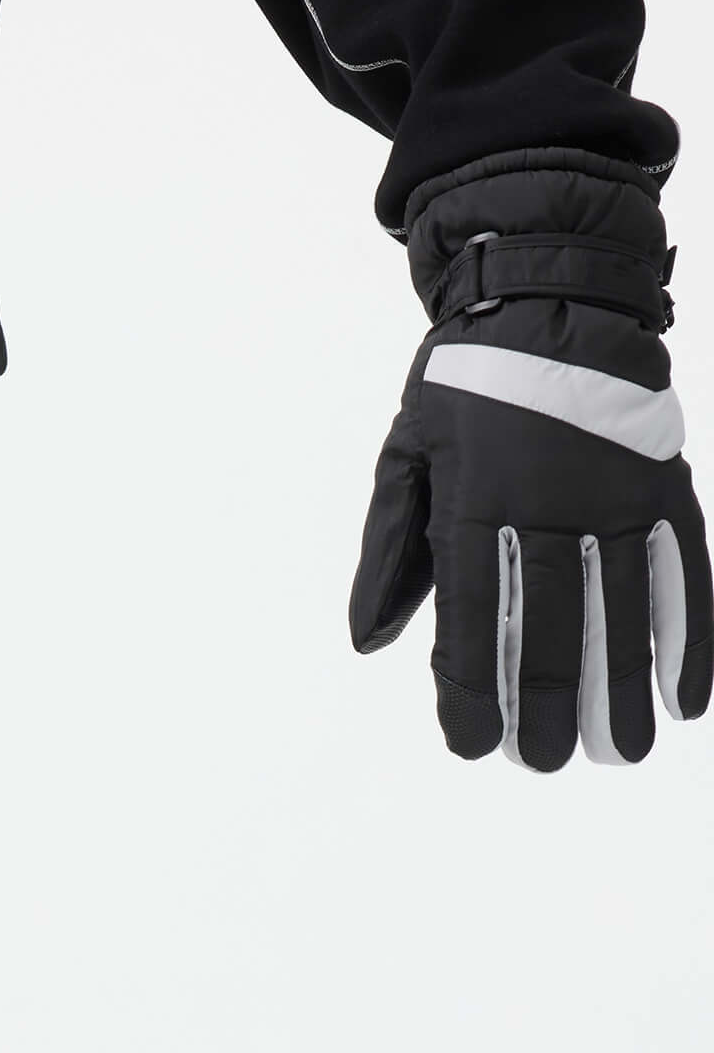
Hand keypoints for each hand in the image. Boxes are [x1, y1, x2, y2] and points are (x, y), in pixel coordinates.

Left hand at [351, 154, 711, 771]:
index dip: (471, 688)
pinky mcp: (660, 483)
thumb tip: (370, 643)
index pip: (472, 616)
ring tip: (623, 753)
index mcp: (475, 499)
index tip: (472, 746)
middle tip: (544, 765)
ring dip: (624, 690)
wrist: (553, 288)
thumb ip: (391, 551)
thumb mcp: (406, 454)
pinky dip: (689, 635)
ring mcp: (612, 492)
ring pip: (620, 608)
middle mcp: (548, 501)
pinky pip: (681, 569)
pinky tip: (687, 697)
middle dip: (547, 705)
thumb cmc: (466, 383)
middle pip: (550, 624)